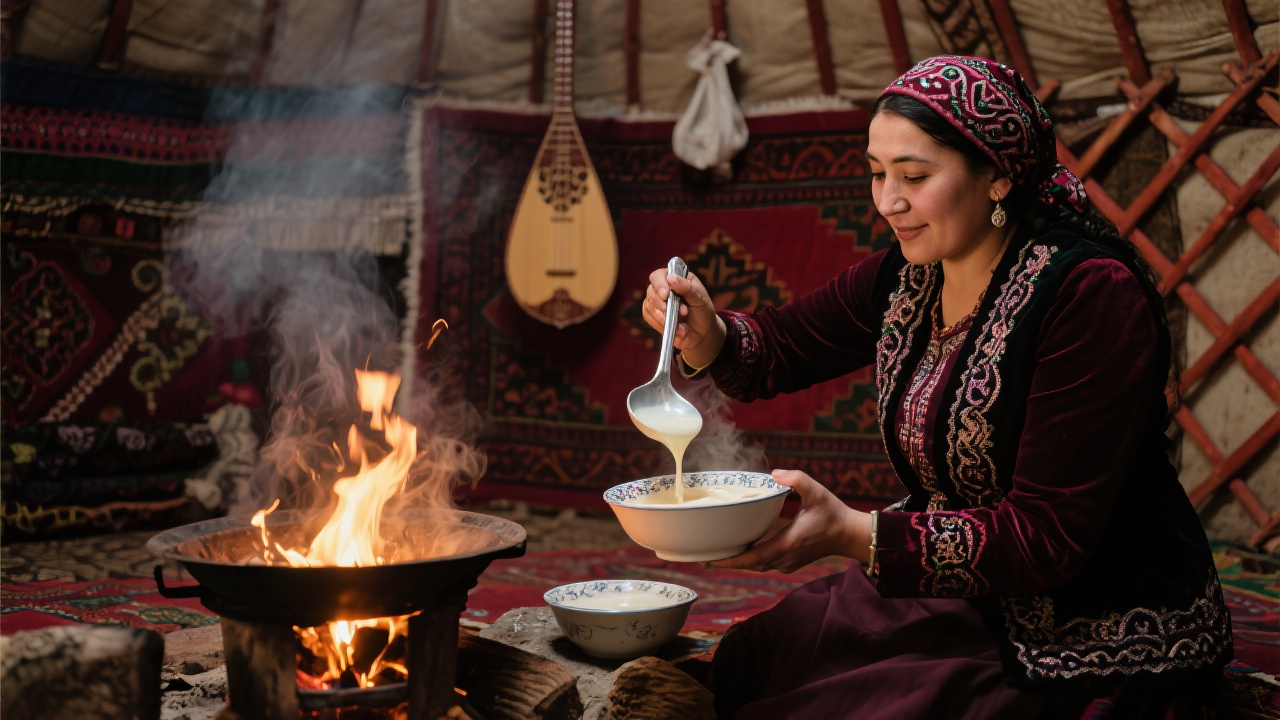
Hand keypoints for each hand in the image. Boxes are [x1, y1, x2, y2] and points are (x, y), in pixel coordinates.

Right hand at [643, 267, 725, 367]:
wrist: (702, 332)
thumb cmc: (703, 311)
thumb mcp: (701, 299)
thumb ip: (687, 288)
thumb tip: (671, 278)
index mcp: (676, 278)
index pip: (658, 276)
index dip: (659, 285)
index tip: (666, 295)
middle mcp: (663, 287)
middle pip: (651, 292)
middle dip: (666, 305)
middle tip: (684, 313)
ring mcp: (656, 301)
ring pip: (649, 305)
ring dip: (665, 317)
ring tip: (682, 324)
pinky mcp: (652, 314)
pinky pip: (648, 317)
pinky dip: (661, 324)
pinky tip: (674, 328)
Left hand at [712, 470, 869, 573]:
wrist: (850, 534)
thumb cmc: (834, 513)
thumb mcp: (817, 492)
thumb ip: (796, 480)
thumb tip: (774, 475)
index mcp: (787, 543)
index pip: (753, 558)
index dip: (731, 561)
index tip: (711, 561)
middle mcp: (785, 557)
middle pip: (750, 565)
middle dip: (729, 562)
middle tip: (705, 556)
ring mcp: (789, 562)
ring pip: (758, 565)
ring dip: (740, 561)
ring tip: (719, 553)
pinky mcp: (792, 561)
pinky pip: (767, 563)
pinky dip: (753, 558)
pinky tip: (743, 548)